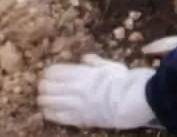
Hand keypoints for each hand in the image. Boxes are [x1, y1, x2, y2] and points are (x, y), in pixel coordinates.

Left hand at [39, 54, 157, 128]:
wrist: (135, 100)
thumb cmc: (126, 81)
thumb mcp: (112, 65)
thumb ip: (96, 61)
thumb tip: (84, 57)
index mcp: (84, 72)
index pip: (57, 71)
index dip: (48, 73)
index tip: (46, 74)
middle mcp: (77, 87)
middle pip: (49, 86)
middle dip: (43, 86)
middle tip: (42, 88)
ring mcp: (78, 103)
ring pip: (51, 101)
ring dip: (43, 100)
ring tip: (41, 100)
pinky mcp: (81, 118)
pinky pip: (60, 117)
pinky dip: (51, 114)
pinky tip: (45, 113)